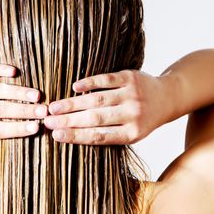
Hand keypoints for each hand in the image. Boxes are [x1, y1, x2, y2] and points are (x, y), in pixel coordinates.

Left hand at [0, 63, 47, 138]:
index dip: (19, 129)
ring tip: (37, 95)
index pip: (0, 130)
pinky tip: (15, 71)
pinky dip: (1, 70)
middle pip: (1, 110)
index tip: (37, 127)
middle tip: (43, 111)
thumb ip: (11, 128)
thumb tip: (39, 128)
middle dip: (24, 111)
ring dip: (19, 93)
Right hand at [44, 70, 171, 144]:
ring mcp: (131, 94)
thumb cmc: (143, 119)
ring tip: (53, 107)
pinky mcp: (130, 77)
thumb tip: (71, 136)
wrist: (167, 97)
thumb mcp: (131, 133)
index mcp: (132, 133)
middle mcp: (132, 114)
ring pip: (97, 100)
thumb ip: (107, 134)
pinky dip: (89, 83)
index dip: (76, 136)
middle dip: (68, 120)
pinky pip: (106, 80)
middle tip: (47, 121)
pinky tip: (74, 87)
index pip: (99, 137)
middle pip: (95, 118)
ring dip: (73, 103)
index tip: (55, 136)